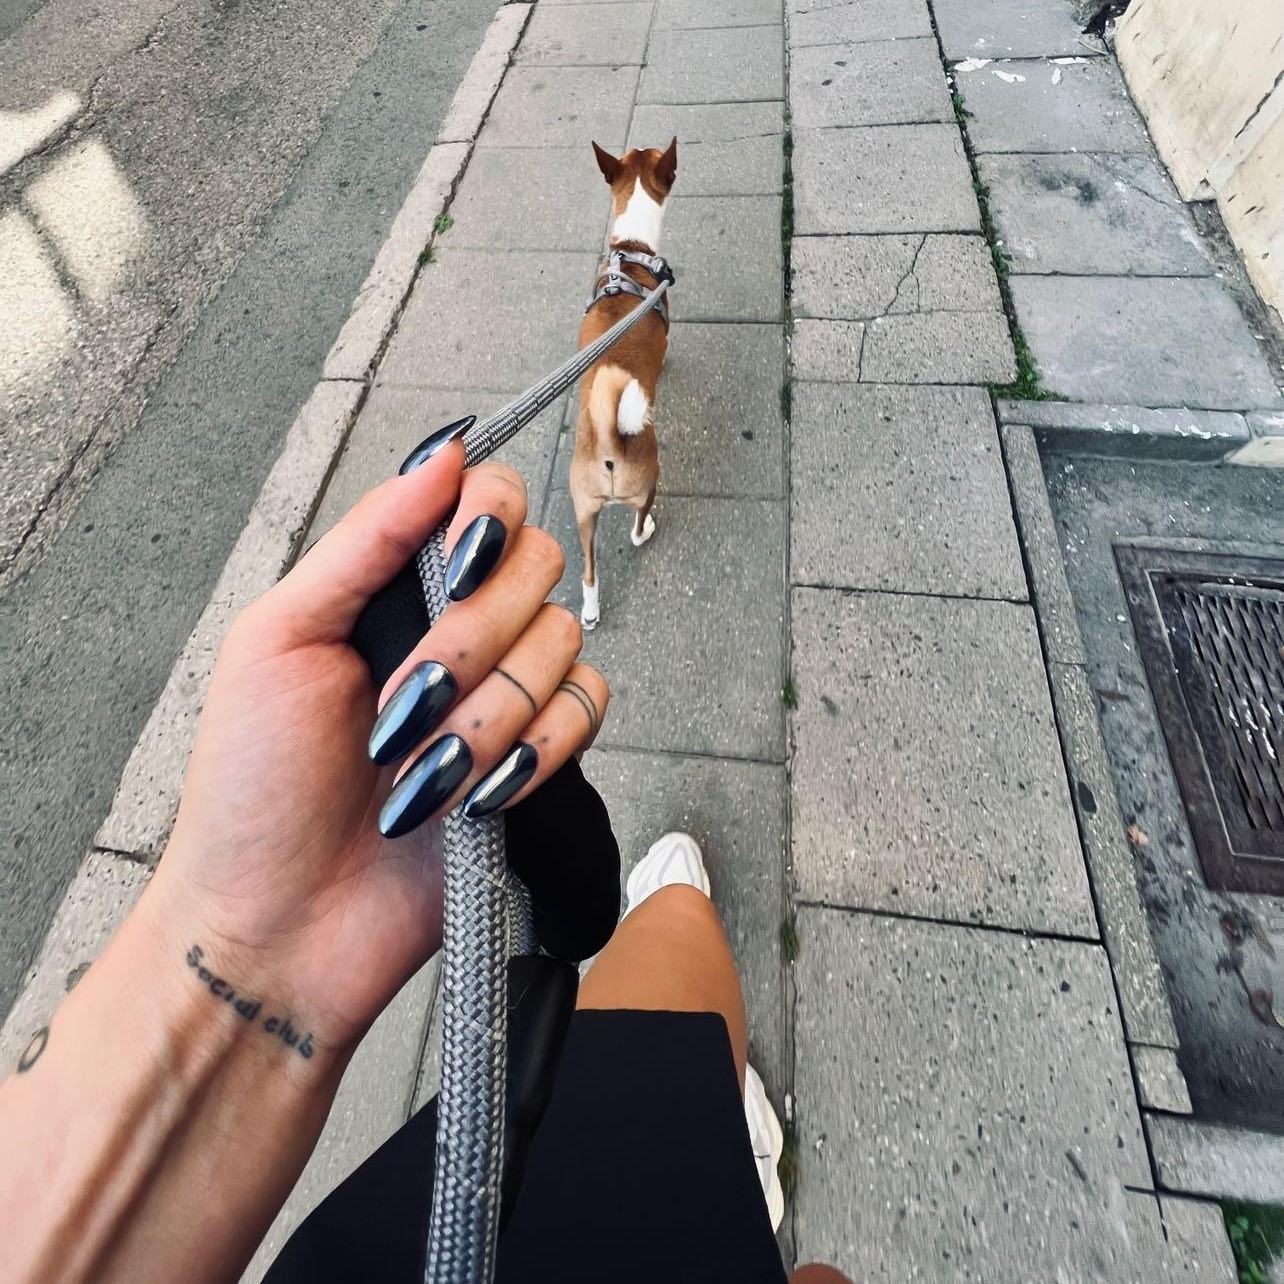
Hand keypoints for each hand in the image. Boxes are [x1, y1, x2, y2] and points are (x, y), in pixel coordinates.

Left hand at [148, 442, 608, 1061]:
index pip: (488, 501)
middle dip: (470, 643)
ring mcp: (503, 695)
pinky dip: (534, 753)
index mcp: (395, 587)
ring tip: (419, 772)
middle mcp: (460, 629)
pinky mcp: (537, 760)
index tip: (457, 566)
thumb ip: (368, 541)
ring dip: (487, 716)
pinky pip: (586, 712)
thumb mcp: (279, 639)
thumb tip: (445, 452)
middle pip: (538, 570)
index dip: (489, 521)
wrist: (280, 925)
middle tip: (400, 703)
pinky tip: (477, 794)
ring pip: (564, 647)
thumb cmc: (253, 789)